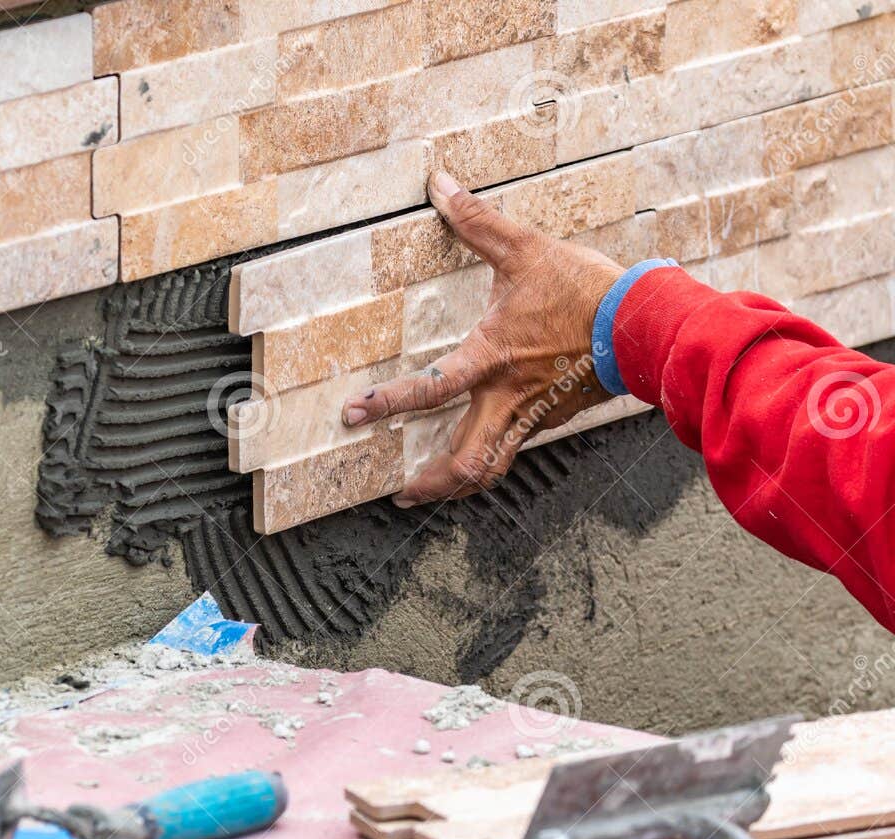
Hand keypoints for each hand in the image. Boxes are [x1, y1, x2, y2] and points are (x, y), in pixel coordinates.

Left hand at [342, 172, 624, 506]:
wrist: (647, 323)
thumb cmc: (586, 290)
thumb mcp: (527, 249)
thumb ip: (477, 221)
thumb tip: (440, 182)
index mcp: (492, 360)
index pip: (430, 390)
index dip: (388, 404)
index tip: (354, 415)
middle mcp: (507, 398)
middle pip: (466, 465)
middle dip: (430, 485)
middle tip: (399, 492)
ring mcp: (532, 415)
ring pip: (491, 468)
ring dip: (458, 484)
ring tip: (429, 489)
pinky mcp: (552, 417)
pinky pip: (513, 448)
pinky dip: (488, 460)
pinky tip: (476, 448)